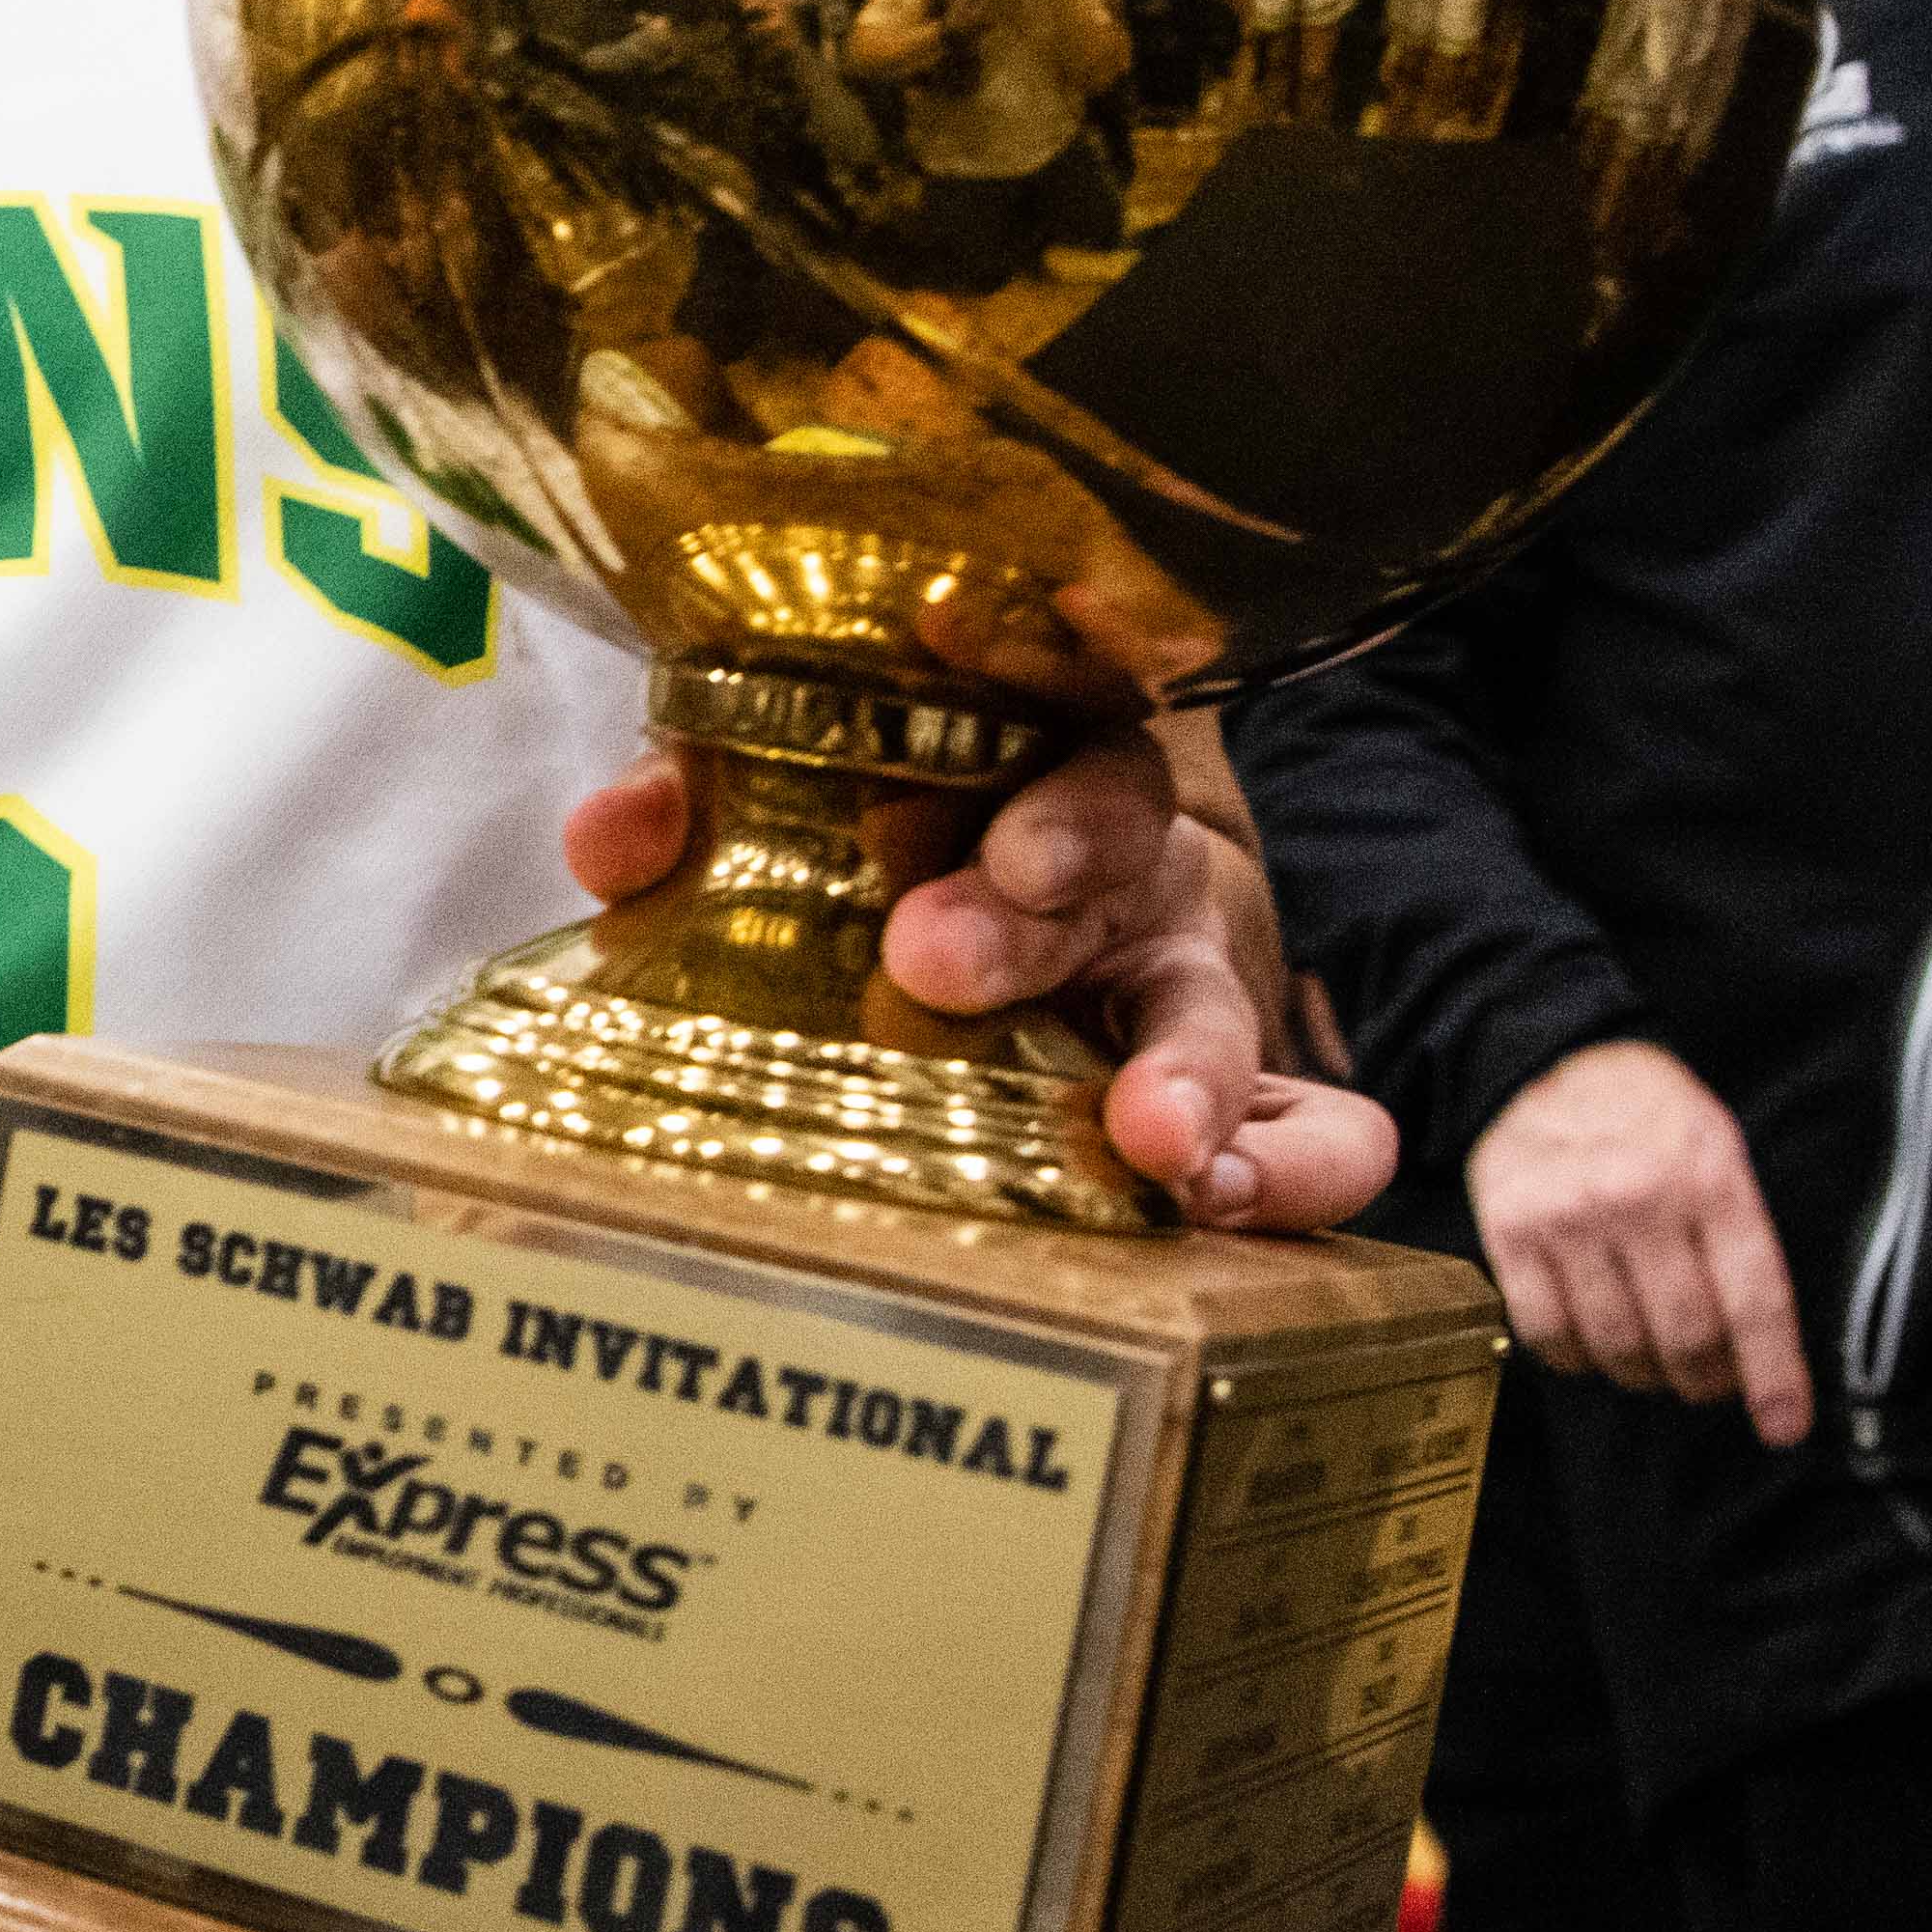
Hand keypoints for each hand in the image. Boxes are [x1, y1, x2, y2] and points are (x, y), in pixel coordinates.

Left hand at [563, 735, 1393, 1232]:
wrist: (986, 927)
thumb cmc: (877, 851)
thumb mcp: (781, 802)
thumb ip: (700, 805)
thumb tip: (614, 837)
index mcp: (1020, 760)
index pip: (1055, 727)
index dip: (1017, 764)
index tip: (979, 819)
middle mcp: (1120, 865)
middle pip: (1111, 857)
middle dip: (1025, 914)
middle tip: (935, 961)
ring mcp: (1184, 987)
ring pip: (1218, 1007)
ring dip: (1186, 1072)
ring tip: (1158, 1146)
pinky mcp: (1234, 1103)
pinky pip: (1318, 1130)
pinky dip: (1292, 1165)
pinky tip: (1228, 1204)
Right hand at [1465, 1040, 1807, 1442]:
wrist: (1549, 1061)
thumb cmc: (1650, 1120)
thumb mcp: (1719, 1154)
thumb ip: (1739, 1241)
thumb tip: (1757, 1354)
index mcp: (1709, 1178)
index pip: (1754, 1301)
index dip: (1773, 1376)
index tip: (1783, 1427)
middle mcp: (1639, 1197)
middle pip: (1686, 1336)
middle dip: (1703, 1379)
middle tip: (1704, 1383)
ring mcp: (1569, 1216)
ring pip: (1617, 1344)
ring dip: (1640, 1373)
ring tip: (1647, 1361)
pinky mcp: (1509, 1229)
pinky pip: (1547, 1333)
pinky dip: (1574, 1357)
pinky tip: (1588, 1341)